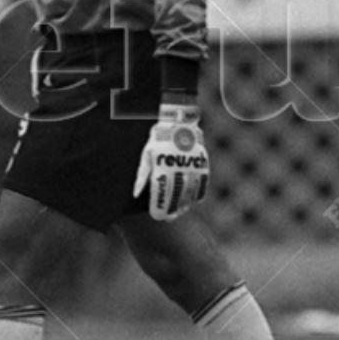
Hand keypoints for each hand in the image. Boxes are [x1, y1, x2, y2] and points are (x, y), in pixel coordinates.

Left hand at [132, 101, 207, 220]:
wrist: (178, 121)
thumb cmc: (158, 139)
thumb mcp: (146, 154)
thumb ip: (142, 175)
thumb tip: (136, 194)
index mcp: (161, 165)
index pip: (161, 192)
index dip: (159, 206)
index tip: (158, 216)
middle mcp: (177, 167)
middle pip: (176, 195)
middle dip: (172, 209)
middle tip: (169, 218)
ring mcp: (191, 165)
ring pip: (189, 191)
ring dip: (185, 204)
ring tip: (181, 212)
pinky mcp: (201, 162)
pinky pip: (202, 182)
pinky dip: (198, 193)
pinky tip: (194, 202)